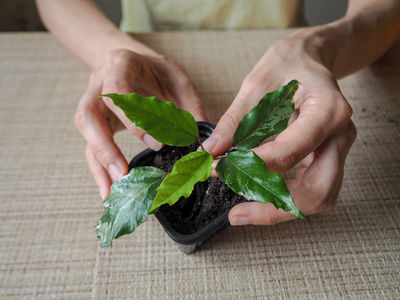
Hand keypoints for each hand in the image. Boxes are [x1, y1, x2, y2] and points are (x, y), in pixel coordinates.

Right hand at [74, 49, 207, 198]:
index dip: (133, 119)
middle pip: (89, 116)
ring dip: (100, 164)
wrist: (137, 63)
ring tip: (111, 192)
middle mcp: (99, 82)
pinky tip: (107, 189)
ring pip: (87, 134)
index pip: (118, 91)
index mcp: (120, 64)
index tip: (157, 144)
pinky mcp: (95, 121)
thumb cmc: (159, 71)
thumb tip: (203, 141)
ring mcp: (92, 101)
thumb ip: (189, 107)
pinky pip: (90, 146)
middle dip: (106, 148)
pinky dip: (99, 169)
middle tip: (124, 174)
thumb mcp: (179, 81)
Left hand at [203, 31, 356, 224]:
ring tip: (244, 211)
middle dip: (274, 208)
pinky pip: (314, 187)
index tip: (218, 169)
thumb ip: (235, 121)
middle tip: (236, 214)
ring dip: (282, 208)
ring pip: (320, 196)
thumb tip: (211, 152)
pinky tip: (259, 194)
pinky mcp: (329, 156)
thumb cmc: (288, 64)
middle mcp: (340, 134)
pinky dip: (288, 198)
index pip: (288, 152)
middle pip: (317, 190)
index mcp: (327, 109)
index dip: (250, 167)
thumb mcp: (256, 85)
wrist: (311, 59)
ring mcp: (338, 148)